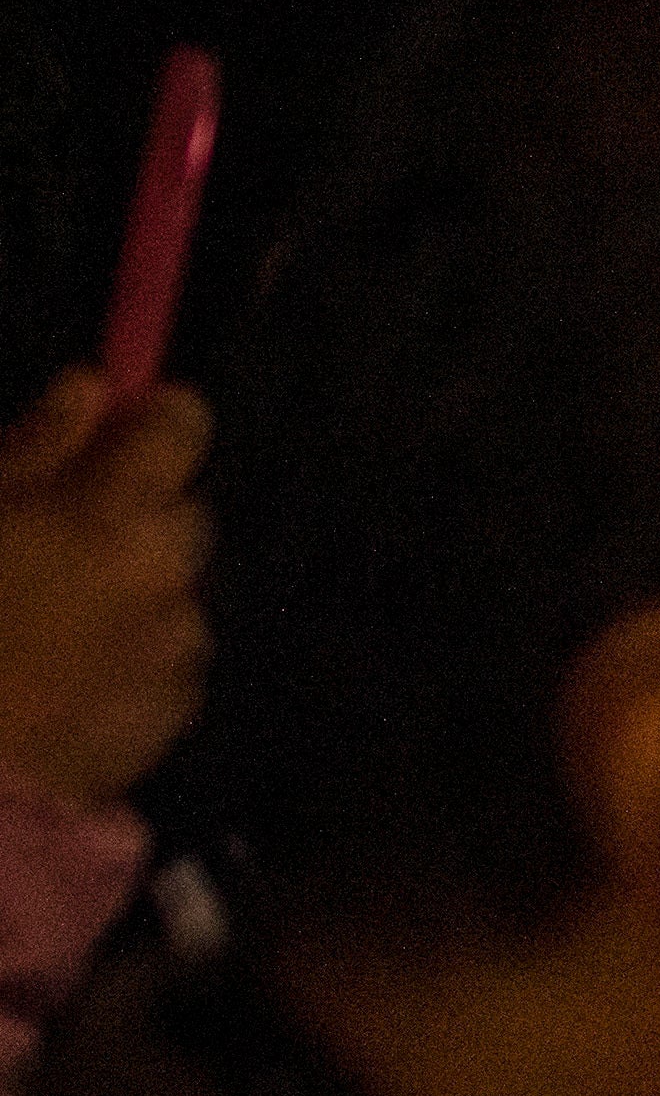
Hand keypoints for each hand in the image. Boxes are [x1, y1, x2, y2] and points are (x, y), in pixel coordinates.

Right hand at [0, 367, 211, 807]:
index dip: (159, 418)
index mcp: (108, 514)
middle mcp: (166, 575)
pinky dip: (137, 648)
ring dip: (137, 585)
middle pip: (186, 511)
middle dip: (138, 511)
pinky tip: (72, 669)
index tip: (132, 419)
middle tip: (62, 533)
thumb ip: (37, 446)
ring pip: (178, 588)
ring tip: (55, 614)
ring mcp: (177, 647)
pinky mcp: (177, 709)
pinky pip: (171, 655)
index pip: (181, 428)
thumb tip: (94, 386)